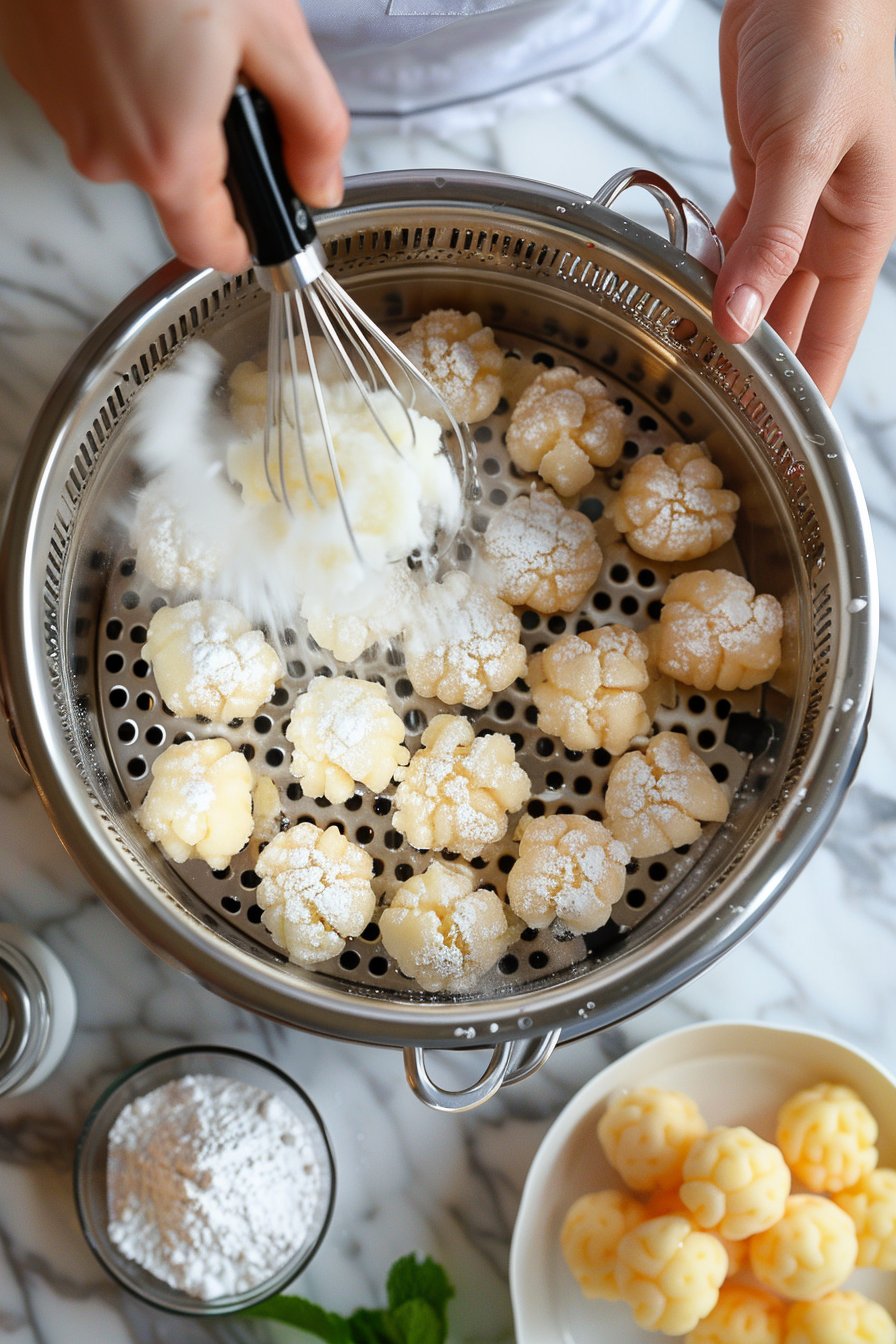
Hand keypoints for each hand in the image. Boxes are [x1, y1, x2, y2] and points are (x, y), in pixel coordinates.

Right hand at [0, 0, 349, 271]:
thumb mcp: (272, 33)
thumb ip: (312, 126)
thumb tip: (321, 181)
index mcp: (166, 155)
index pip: (209, 249)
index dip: (248, 238)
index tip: (268, 219)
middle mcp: (105, 149)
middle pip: (175, 188)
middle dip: (212, 146)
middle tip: (228, 70)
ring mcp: (62, 110)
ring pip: (133, 139)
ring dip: (165, 102)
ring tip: (178, 30)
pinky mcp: (33, 71)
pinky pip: (94, 98)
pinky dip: (122, 72)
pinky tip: (136, 17)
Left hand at [714, 0, 895, 401]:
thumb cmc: (831, 38)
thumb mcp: (802, 147)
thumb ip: (770, 239)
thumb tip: (742, 321)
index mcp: (860, 231)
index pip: (835, 336)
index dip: (811, 391)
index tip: (784, 444)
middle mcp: (829, 227)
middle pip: (794, 321)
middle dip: (762, 367)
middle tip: (723, 418)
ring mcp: (793, 204)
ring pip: (760, 285)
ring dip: (730, 322)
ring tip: (696, 369)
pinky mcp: (759, 175)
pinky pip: (734, 240)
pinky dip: (711, 268)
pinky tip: (688, 297)